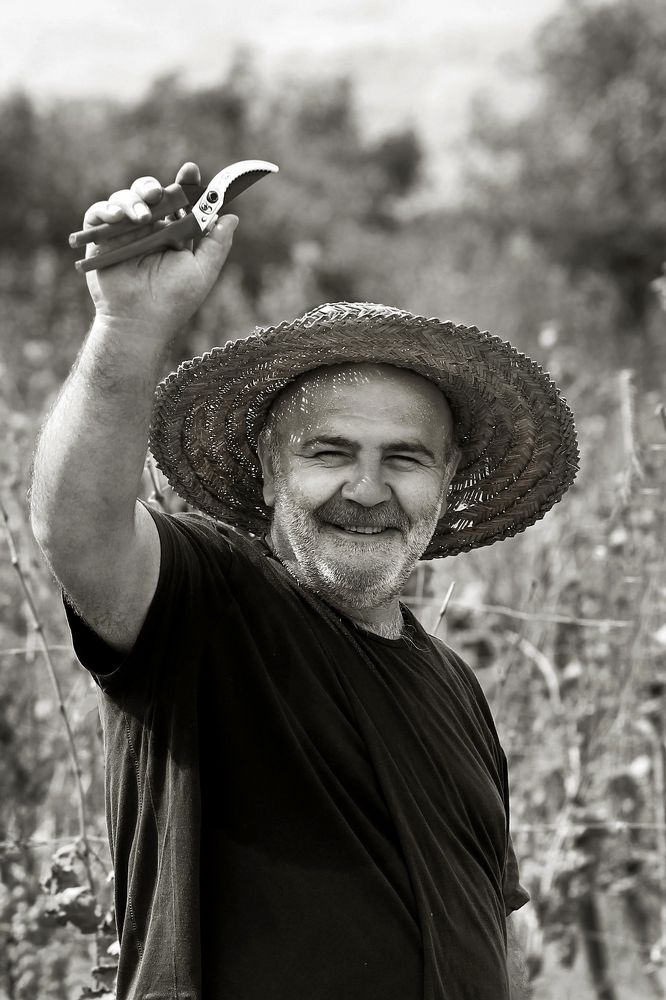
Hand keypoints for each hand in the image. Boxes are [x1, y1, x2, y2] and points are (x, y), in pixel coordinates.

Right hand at [83, 162, 237, 339]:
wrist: (140, 321)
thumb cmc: (174, 301)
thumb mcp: (202, 271)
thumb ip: (216, 244)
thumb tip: (231, 216)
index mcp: (173, 233)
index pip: (180, 201)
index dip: (186, 184)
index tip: (190, 171)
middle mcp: (149, 229)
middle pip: (150, 193)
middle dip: (154, 187)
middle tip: (160, 194)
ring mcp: (124, 232)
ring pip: (125, 198)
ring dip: (132, 200)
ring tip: (141, 217)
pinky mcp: (100, 239)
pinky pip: (98, 213)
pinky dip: (106, 209)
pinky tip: (116, 217)